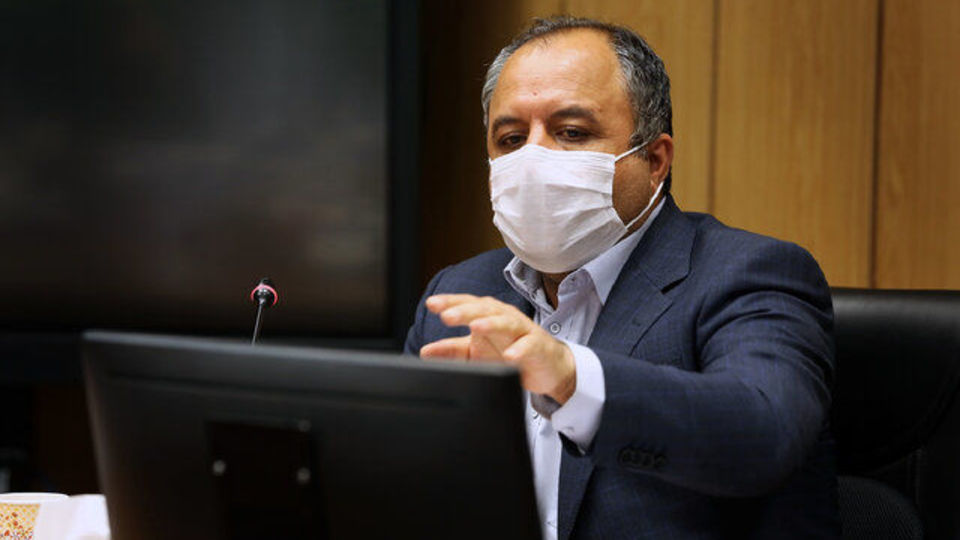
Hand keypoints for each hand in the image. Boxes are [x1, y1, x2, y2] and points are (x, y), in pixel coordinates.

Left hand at [419, 294, 576, 403]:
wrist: (546, 367)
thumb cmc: (509, 351)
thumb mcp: (476, 352)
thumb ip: (452, 350)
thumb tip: (425, 351)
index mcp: (486, 315)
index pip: (466, 304)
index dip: (449, 302)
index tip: (431, 304)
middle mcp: (504, 317)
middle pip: (483, 309)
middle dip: (465, 311)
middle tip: (446, 315)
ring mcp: (522, 330)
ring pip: (506, 322)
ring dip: (491, 324)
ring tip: (475, 327)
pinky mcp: (538, 346)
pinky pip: (528, 345)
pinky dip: (519, 350)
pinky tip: (510, 356)